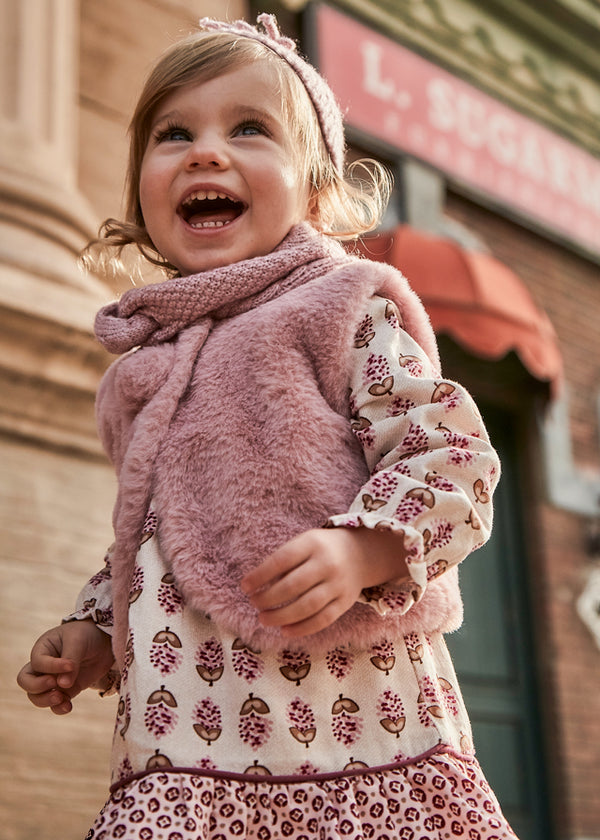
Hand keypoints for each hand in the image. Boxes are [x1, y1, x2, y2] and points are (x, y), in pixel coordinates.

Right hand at [16, 619, 114, 714]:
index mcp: (42, 649)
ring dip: (46, 700)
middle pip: (26, 682)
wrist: (104, 641)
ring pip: (36, 696)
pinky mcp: (65, 690)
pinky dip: (59, 708)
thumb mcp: (78, 641)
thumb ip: (71, 659)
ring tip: (61, 698)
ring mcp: (53, 680)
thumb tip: (62, 685)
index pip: (37, 662)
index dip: (52, 667)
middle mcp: (43, 666)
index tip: (71, 665)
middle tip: (53, 684)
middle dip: (36, 687)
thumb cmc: (86, 635)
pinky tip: (68, 707)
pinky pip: (55, 704)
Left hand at [241, 527, 407, 637]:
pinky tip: (285, 630)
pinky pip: (323, 619)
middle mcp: (327, 563)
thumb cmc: (321, 549)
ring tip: (264, 619)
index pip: (282, 560)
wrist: (360, 554)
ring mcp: (338, 584)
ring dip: (281, 616)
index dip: (260, 575)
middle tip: (254, 603)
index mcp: (313, 543)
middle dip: (268, 598)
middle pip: (293, 585)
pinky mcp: (345, 602)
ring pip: (307, 606)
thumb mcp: (305, 543)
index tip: (244, 586)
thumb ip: (285, 560)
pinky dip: (302, 628)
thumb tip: (257, 586)